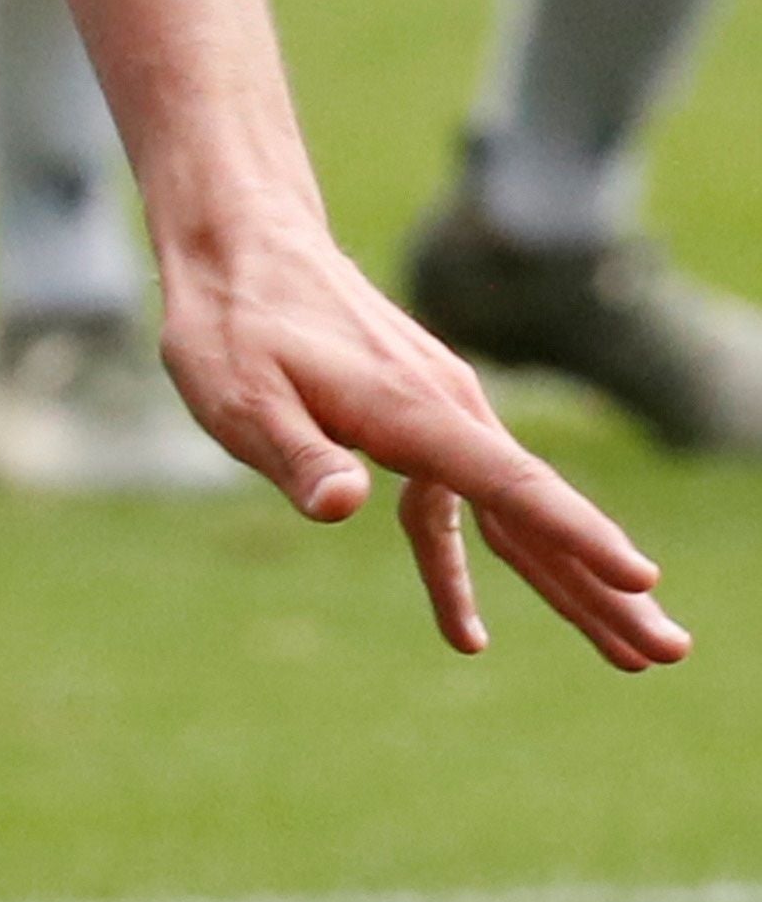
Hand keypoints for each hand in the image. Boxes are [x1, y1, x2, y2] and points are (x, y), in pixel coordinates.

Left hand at [155, 216, 687, 672]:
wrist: (241, 246)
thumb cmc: (233, 325)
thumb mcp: (241, 396)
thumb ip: (298, 454)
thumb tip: (342, 507)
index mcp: (411, 411)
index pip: (511, 485)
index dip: (575, 536)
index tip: (640, 579)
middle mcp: (445, 411)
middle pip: (537, 512)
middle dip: (603, 586)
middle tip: (668, 652)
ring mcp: (438, 415)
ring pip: (513, 515)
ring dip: (568, 583)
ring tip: (628, 655)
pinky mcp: (416, 422)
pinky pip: (459, 506)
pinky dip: (469, 566)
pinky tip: (466, 631)